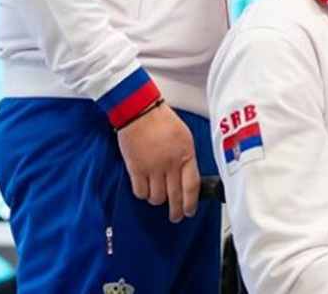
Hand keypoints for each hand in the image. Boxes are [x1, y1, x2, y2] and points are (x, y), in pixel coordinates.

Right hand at [117, 104, 199, 222]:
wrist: (140, 111)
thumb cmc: (163, 121)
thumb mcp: (185, 137)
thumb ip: (187, 158)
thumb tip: (187, 178)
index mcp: (186, 155)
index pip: (191, 187)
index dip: (191, 203)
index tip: (190, 212)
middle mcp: (170, 164)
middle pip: (175, 197)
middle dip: (176, 211)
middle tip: (175, 217)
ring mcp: (153, 168)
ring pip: (157, 197)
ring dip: (157, 200)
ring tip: (157, 195)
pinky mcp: (136, 169)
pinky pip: (140, 192)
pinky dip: (143, 194)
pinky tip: (145, 189)